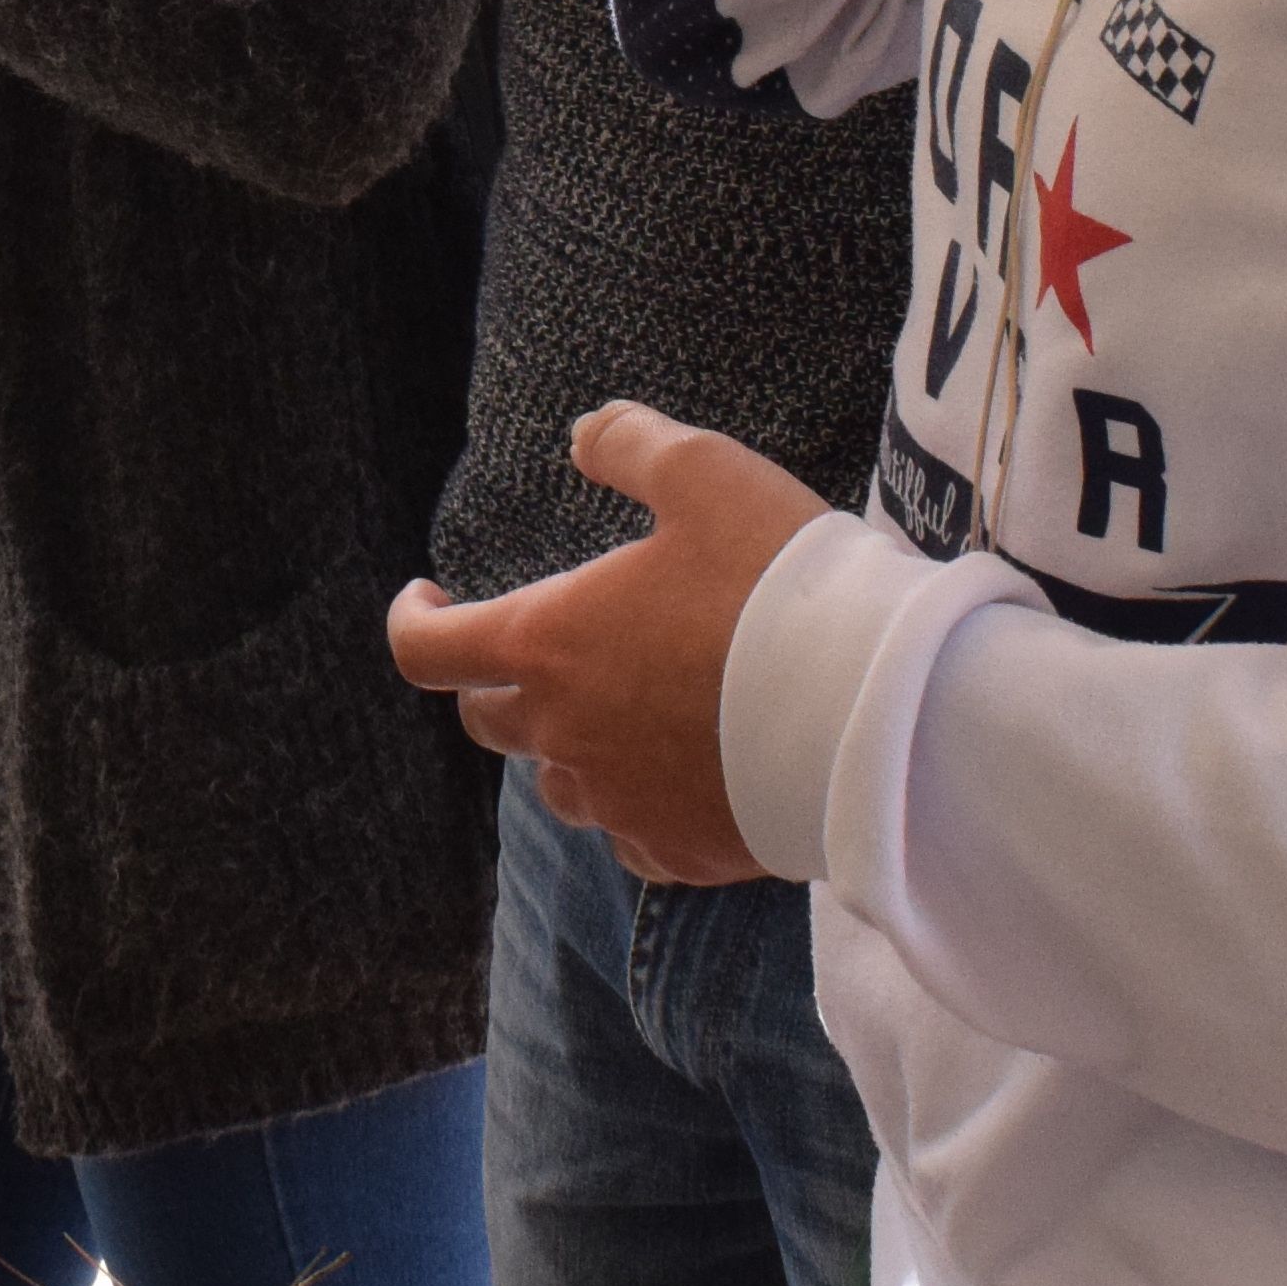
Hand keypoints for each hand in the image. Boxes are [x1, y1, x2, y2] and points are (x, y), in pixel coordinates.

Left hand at [382, 403, 833, 882]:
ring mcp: (619, 802)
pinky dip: (640, 805)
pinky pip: (633, 837)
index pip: (426, 652)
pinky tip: (677, 776)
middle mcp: (564, 735)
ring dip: (573, 747)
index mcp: (547, 646)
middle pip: (489, 723)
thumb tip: (584, 434)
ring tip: (623, 710)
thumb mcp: (706, 474)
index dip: (415, 622)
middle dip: (497, 684)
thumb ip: (630, 446)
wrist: (871, 706)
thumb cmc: (779, 581)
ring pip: (560, 785)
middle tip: (537, 653)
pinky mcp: (680, 850)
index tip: (430, 601)